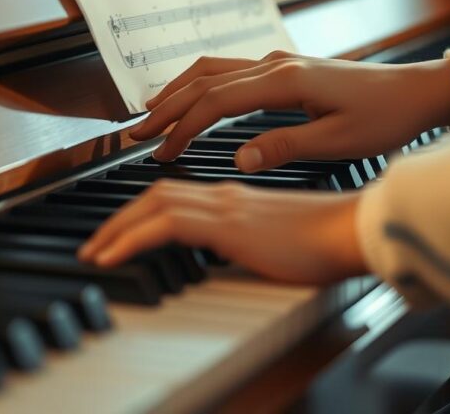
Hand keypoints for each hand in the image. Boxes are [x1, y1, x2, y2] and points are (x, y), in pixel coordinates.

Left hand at [77, 180, 366, 285]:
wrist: (355, 231)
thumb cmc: (328, 238)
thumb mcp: (277, 237)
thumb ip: (249, 236)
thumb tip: (230, 251)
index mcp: (234, 195)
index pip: (173, 194)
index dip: (139, 210)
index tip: (118, 233)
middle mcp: (225, 194)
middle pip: (155, 194)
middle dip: (118, 218)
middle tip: (95, 243)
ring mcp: (226, 206)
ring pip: (154, 204)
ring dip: (117, 227)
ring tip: (95, 251)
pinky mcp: (228, 224)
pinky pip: (166, 225)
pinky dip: (132, 238)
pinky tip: (114, 256)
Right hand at [129, 52, 449, 170]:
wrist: (417, 91)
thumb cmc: (386, 117)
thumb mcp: (338, 141)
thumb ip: (285, 147)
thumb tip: (239, 159)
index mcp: (286, 80)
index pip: (217, 102)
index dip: (184, 126)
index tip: (162, 151)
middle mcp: (276, 63)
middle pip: (204, 79)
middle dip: (167, 106)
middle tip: (137, 134)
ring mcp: (278, 61)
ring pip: (212, 69)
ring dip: (178, 90)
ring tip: (151, 113)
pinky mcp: (284, 67)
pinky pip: (229, 70)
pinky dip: (200, 84)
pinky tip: (191, 98)